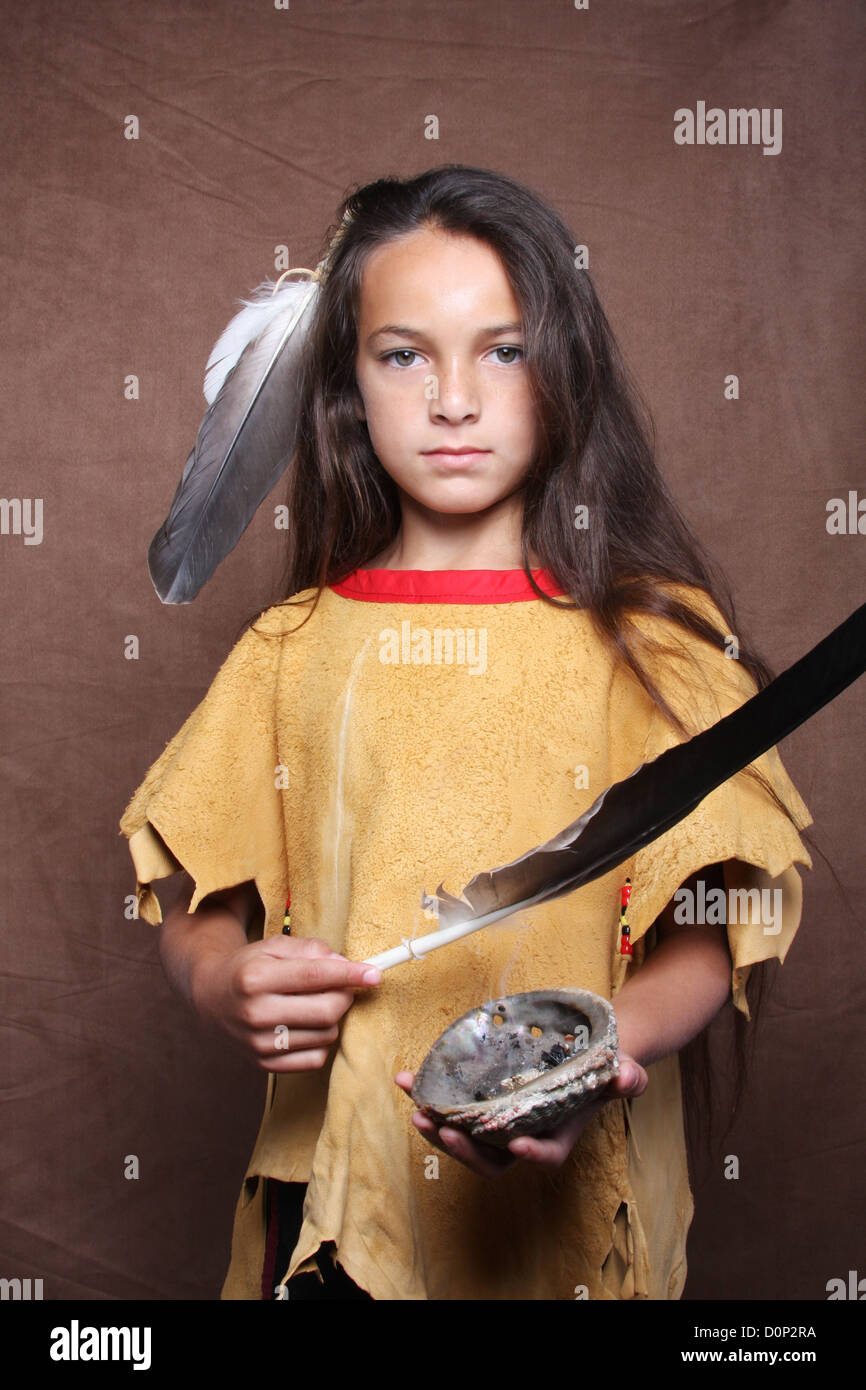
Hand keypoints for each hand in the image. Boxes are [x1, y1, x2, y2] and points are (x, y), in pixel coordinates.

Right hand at [193, 935, 380, 1072]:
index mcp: (255, 977)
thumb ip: (311, 949)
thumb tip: (346, 964)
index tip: (374, 973)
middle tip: (343, 986)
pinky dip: (321, 1040)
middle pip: (326, 1011)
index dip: (350, 974)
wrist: (210, 998)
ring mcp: (258, 1043)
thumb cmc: (249, 967)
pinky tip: (308, 1024)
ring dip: (333, 1017)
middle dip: (345, 996)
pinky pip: (315, 1059)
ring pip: (325, 1035)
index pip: (315, 976)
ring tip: (316, 1002)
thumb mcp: (273, 946)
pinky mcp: (264, 1064)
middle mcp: (255, 1013)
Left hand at [394, 1055, 647, 1178]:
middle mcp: (524, 1135)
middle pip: (491, 1157)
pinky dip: (427, 1096)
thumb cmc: (602, 1070)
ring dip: (437, 1127)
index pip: (545, 1155)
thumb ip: (627, 1078)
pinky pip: (450, 1107)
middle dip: (465, 1148)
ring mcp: (498, 1122)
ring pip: (464, 1137)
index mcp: (557, 1134)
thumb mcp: (621, 1071)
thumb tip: (627, 1076)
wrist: (584, 1057)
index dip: (531, 1153)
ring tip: (417, 1108)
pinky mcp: (479, 1103)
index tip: (517, 1143)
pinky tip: (407, 1081)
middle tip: (444, 1129)